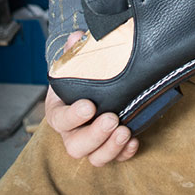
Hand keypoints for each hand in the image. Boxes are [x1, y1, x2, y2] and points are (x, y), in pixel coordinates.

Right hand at [44, 32, 138, 165]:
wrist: (91, 86)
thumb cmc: (81, 75)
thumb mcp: (76, 61)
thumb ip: (76, 50)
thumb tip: (77, 37)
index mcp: (59, 110)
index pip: (59, 119)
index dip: (72, 116)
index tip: (89, 106)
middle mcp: (71, 132)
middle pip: (75, 146)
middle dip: (94, 135)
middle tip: (112, 119)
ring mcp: (90, 143)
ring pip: (94, 157)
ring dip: (110, 148)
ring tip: (125, 132)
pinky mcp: (108, 147)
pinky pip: (114, 158)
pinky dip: (124, 153)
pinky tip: (135, 141)